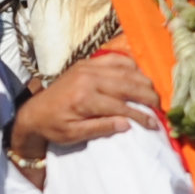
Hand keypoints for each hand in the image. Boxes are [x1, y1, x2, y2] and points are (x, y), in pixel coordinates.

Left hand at [13, 50, 159, 154]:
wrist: (34, 111)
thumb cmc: (54, 127)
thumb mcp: (75, 134)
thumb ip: (101, 128)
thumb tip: (127, 124)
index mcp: (85, 98)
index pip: (121, 106)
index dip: (140, 115)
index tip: (154, 124)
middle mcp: (89, 78)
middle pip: (127, 84)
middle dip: (147, 96)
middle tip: (160, 106)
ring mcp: (88, 67)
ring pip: (124, 69)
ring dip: (142, 80)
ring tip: (153, 93)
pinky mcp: (87, 62)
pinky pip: (114, 59)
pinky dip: (130, 65)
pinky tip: (138, 75)